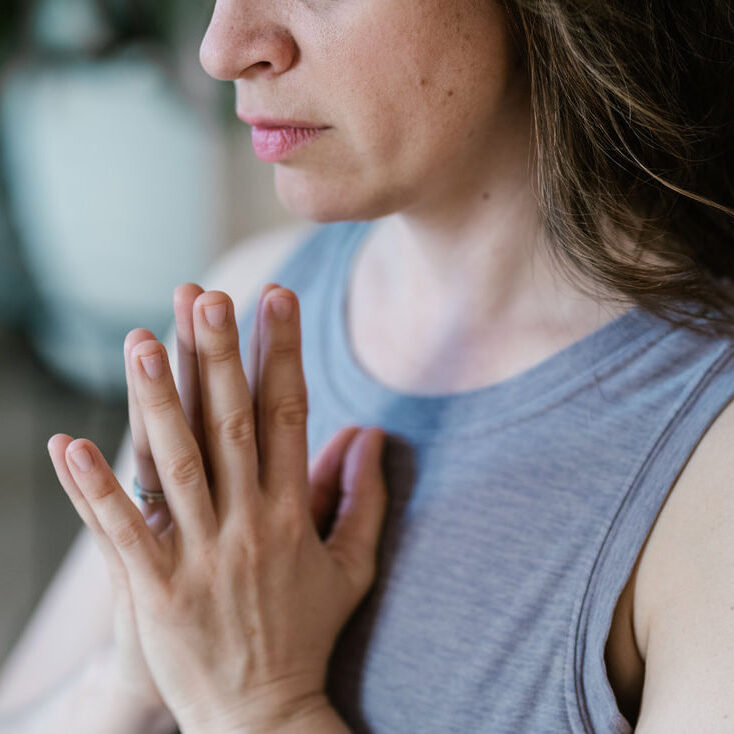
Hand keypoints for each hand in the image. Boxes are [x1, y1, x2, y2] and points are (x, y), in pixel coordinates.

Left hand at [50, 286, 387, 732]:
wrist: (264, 715)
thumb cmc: (308, 631)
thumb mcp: (352, 565)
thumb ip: (363, 497)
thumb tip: (373, 436)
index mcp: (292, 514)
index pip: (291, 416)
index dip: (283, 354)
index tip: (277, 301)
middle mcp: (248, 525)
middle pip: (233, 427)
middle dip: (221, 357)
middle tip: (209, 296)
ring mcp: (201, 557)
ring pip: (176, 466)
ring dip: (156, 403)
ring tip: (140, 341)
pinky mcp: (157, 591)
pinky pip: (123, 532)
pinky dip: (95, 489)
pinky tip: (69, 446)